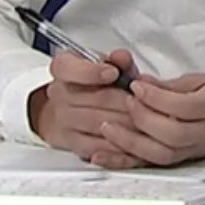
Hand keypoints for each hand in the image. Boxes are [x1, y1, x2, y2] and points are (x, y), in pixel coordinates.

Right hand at [29, 48, 143, 168]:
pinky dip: (119, 144)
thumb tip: (121, 57)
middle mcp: (59, 94)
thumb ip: (117, 60)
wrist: (66, 108)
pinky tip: (136, 138)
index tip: (113, 72)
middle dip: (125, 100)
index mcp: (63, 68)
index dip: (92, 72)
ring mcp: (64, 120)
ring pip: (99, 123)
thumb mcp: (104, 64)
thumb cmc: (91, 82)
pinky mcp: (73, 143)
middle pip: (95, 99)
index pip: (69, 68)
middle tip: (145, 99)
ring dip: (127, 122)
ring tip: (146, 117)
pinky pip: (98, 146)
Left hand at [99, 72, 204, 166]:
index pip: (181, 106)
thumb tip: (141, 84)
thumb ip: (171, 85)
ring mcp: (193, 150)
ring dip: (129, 142)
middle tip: (125, 101)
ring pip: (160, 154)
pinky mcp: (181, 160)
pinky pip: (151, 164)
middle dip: (141, 117)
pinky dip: (125, 162)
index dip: (154, 96)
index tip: (137, 84)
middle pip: (170, 133)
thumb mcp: (204, 80)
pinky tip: (104, 156)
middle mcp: (204, 133)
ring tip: (107, 127)